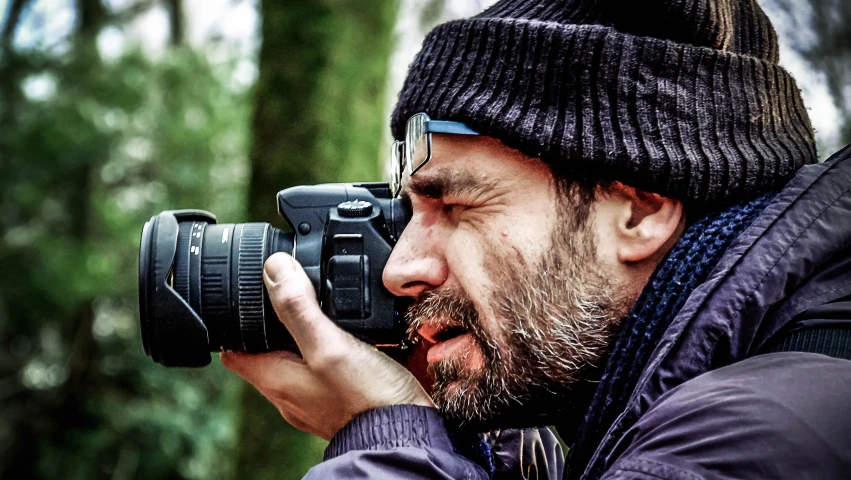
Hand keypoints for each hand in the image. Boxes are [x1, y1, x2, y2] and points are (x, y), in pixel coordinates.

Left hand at [220, 252, 434, 439]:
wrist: (406, 434)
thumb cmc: (366, 399)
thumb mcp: (328, 346)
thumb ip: (299, 309)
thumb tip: (274, 268)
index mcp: (275, 379)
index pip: (234, 350)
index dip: (235, 321)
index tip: (247, 297)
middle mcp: (291, 391)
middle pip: (266, 351)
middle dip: (273, 322)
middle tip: (289, 293)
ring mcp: (316, 397)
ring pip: (298, 358)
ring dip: (305, 333)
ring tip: (322, 309)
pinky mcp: (342, 397)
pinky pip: (326, 367)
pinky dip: (333, 348)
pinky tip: (353, 336)